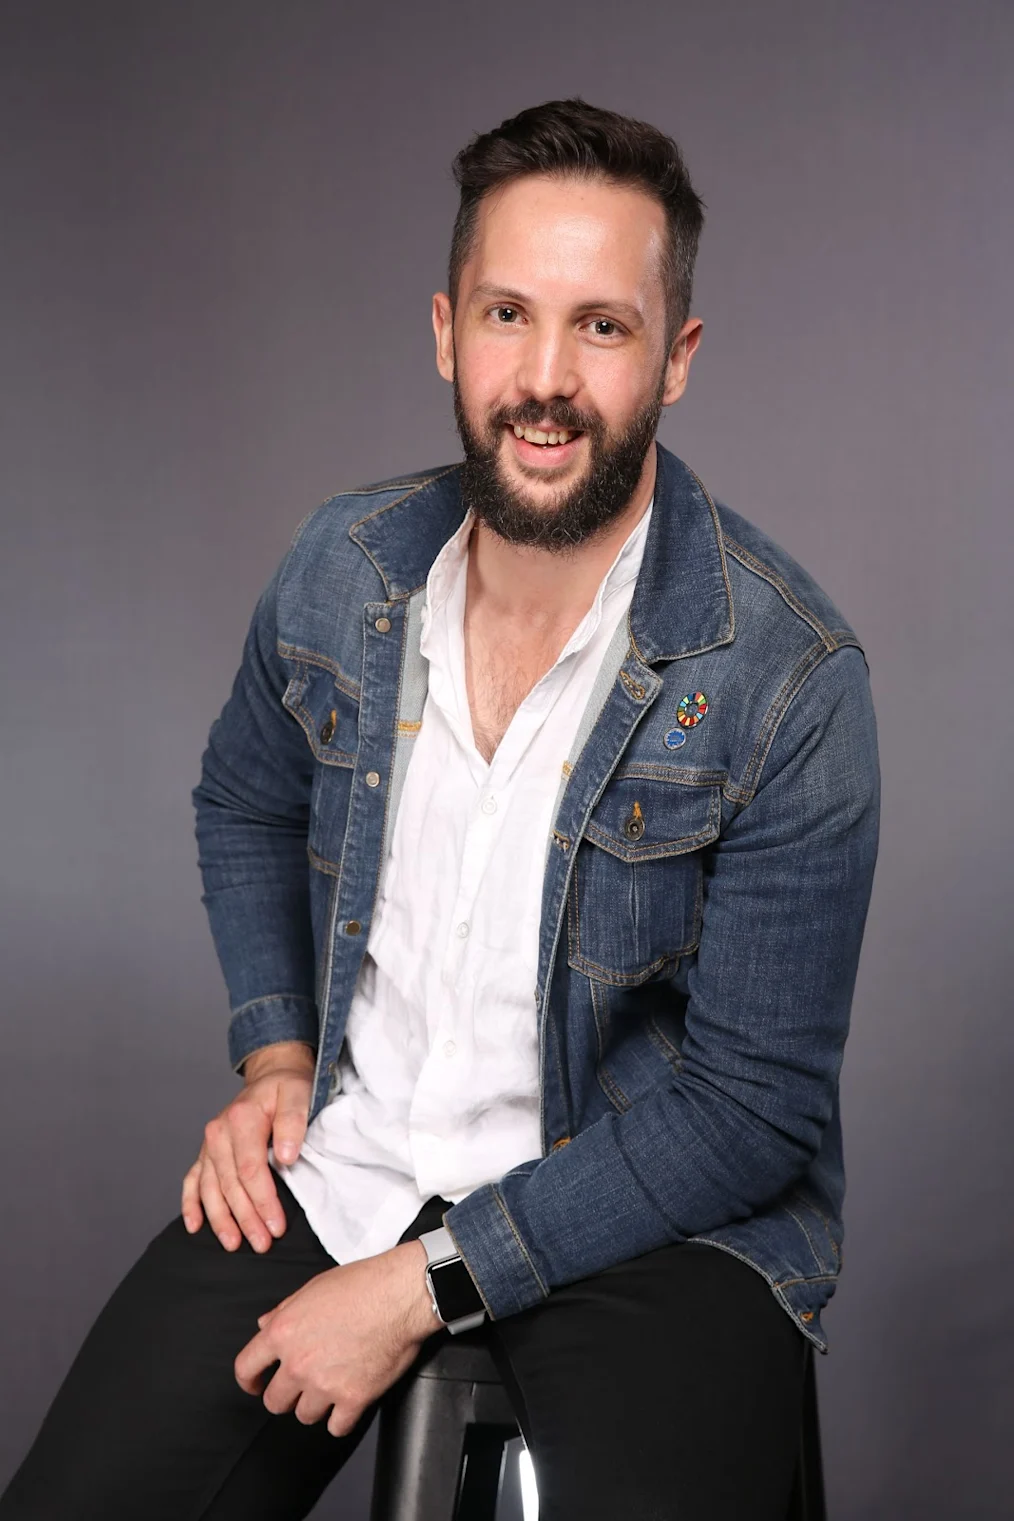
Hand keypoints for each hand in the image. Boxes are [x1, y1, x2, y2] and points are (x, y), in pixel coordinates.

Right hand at [181, 1040, 314, 1252]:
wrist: (272, 1073)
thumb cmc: (288, 1086)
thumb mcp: (299, 1094)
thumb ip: (293, 1122)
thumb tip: (285, 1157)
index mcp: (241, 1119)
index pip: (250, 1170)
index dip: (263, 1201)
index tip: (276, 1226)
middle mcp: (218, 1133)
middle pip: (229, 1184)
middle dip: (245, 1218)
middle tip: (261, 1244)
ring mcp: (209, 1144)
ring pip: (209, 1189)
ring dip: (220, 1220)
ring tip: (233, 1244)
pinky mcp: (206, 1152)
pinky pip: (192, 1180)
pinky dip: (190, 1204)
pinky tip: (194, 1226)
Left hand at [234, 1239, 443, 1435]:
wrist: (399, 1295)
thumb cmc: (361, 1285)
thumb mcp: (313, 1288)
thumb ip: (284, 1310)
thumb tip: (265, 1324)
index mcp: (283, 1333)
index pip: (245, 1369)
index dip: (249, 1381)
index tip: (256, 1385)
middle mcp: (298, 1363)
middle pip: (275, 1402)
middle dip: (286, 1395)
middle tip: (302, 1384)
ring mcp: (324, 1385)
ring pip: (305, 1416)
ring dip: (316, 1405)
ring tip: (331, 1387)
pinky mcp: (353, 1399)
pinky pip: (337, 1427)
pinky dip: (342, 1419)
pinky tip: (349, 1401)